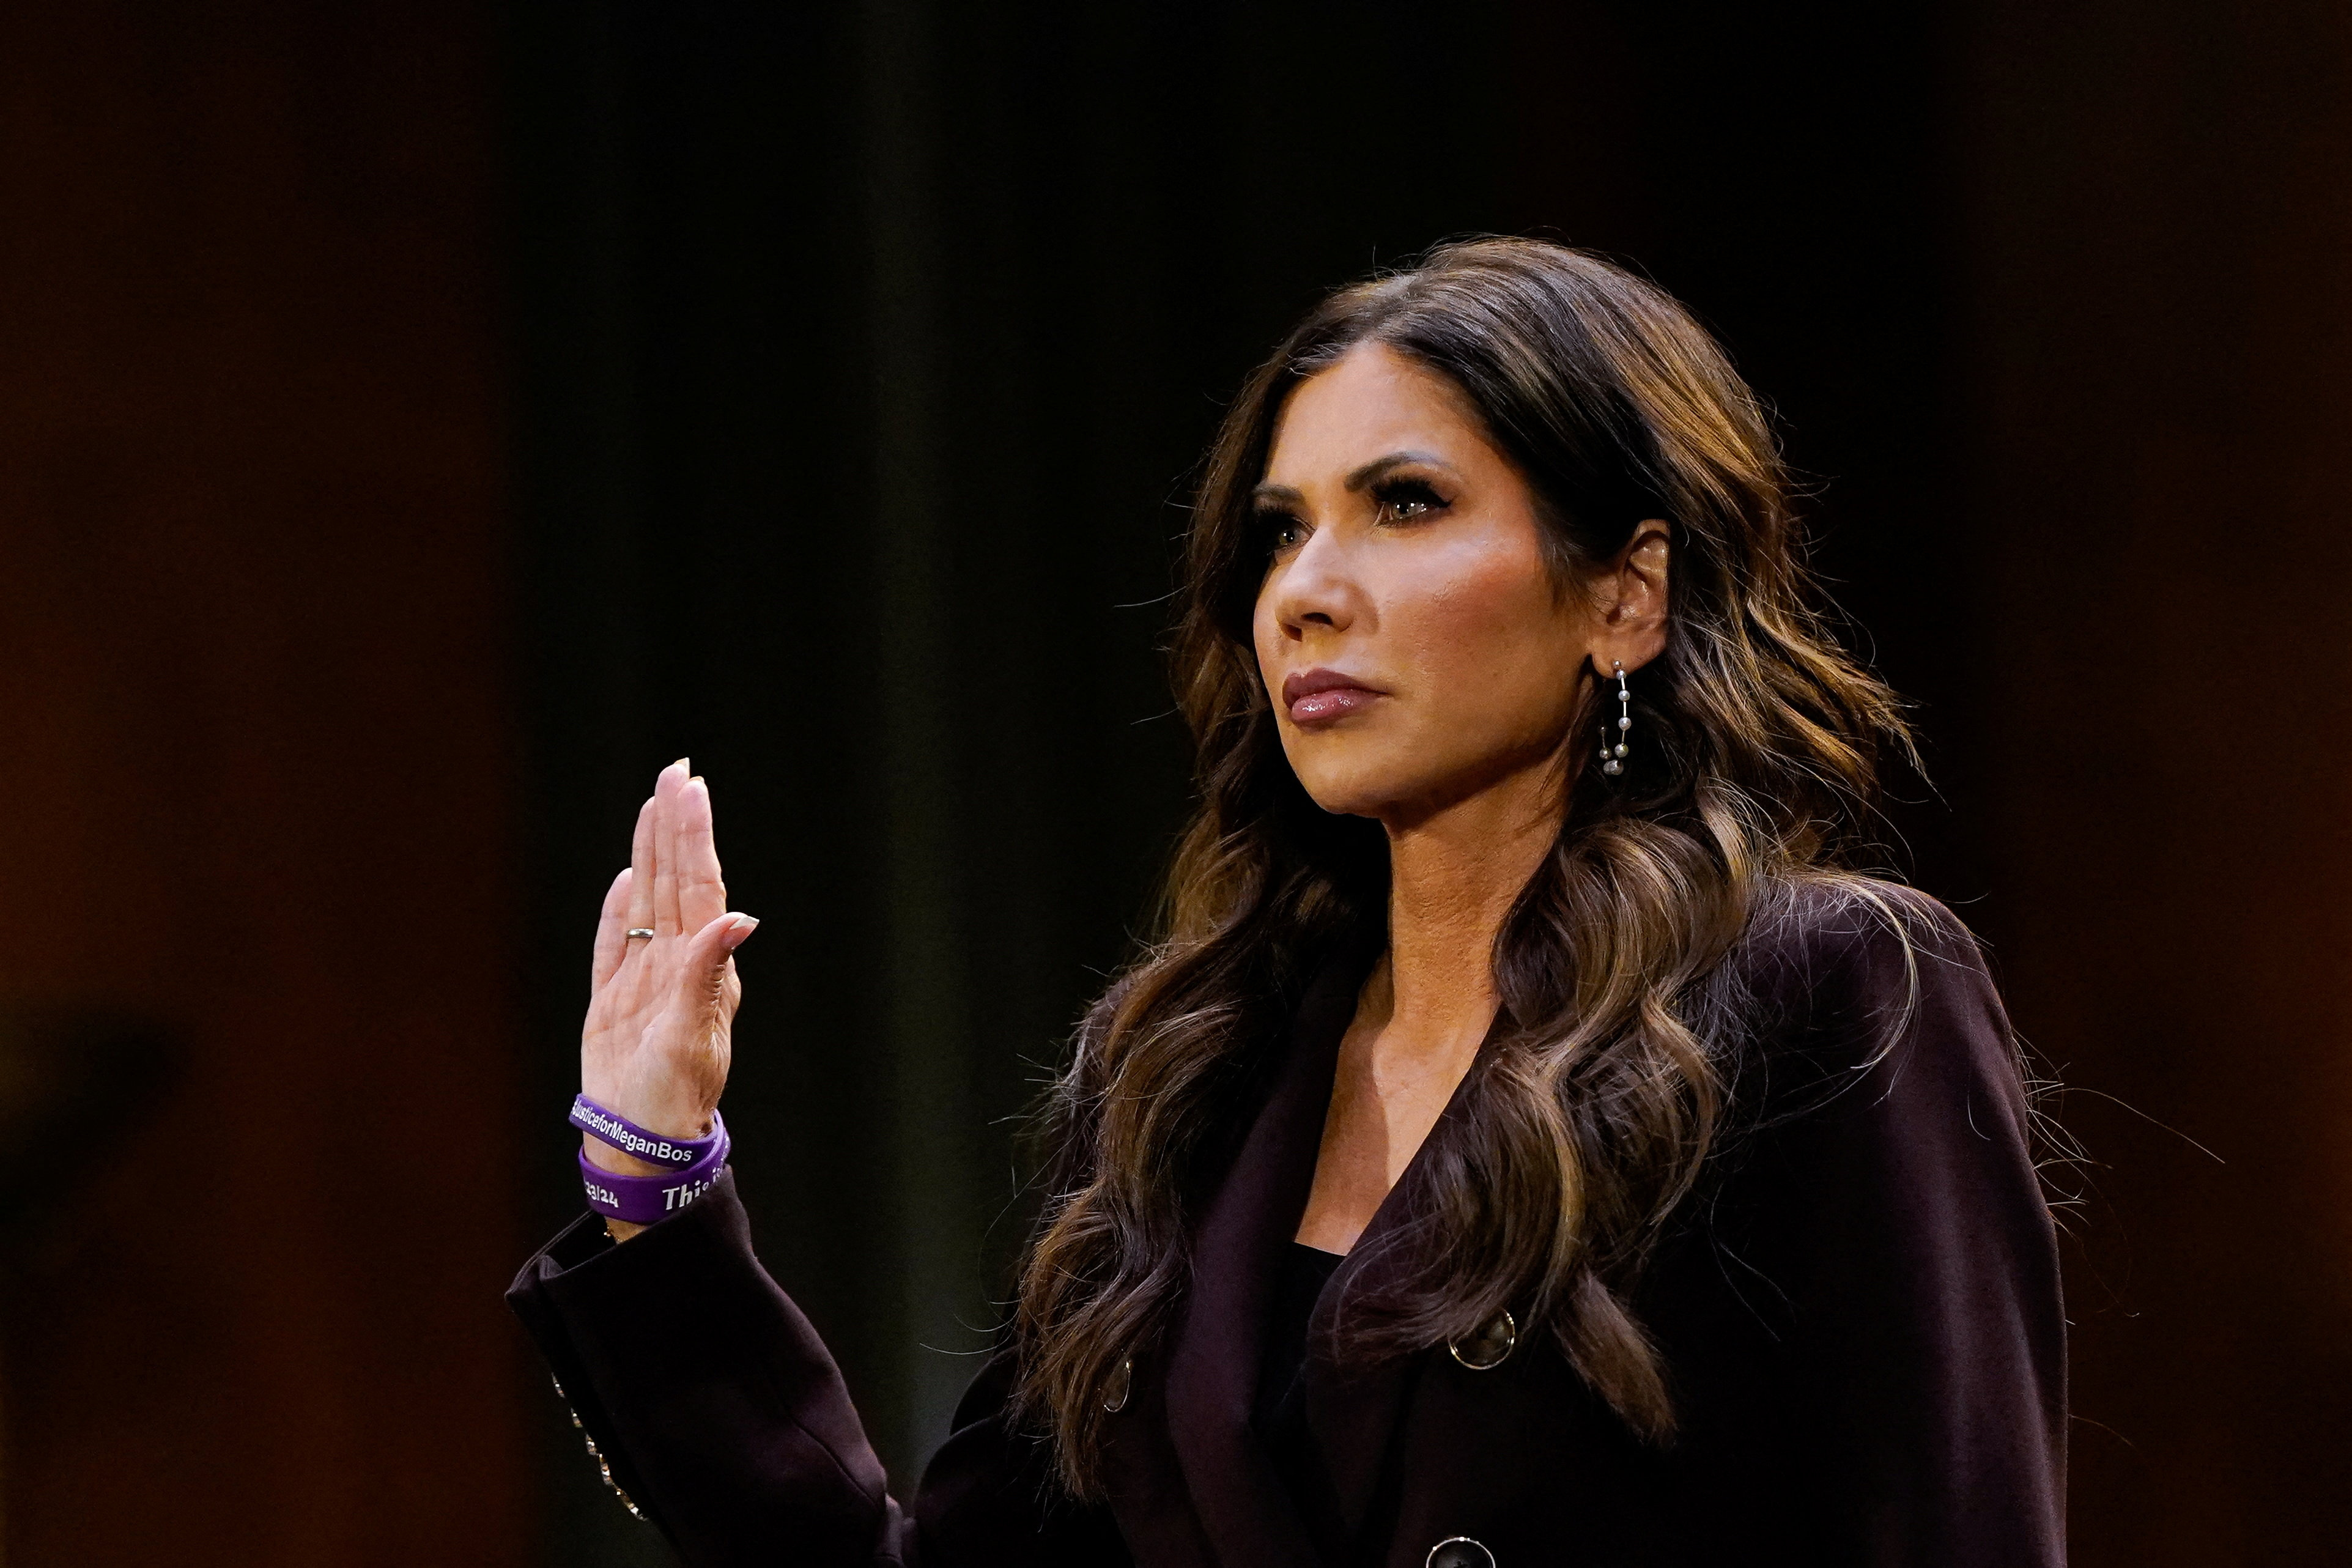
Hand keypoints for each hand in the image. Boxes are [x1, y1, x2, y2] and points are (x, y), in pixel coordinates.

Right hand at [579, 760, 756, 1202]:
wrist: (644, 1143)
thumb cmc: (676, 1097)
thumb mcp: (694, 1035)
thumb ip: (707, 974)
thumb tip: (739, 917)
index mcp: (702, 965)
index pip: (700, 884)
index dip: (693, 834)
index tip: (691, 786)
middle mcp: (679, 963)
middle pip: (676, 880)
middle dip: (675, 826)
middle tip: (676, 772)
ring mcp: (646, 980)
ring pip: (649, 901)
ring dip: (652, 853)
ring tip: (654, 806)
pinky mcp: (616, 1001)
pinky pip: (616, 943)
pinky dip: (620, 909)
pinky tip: (628, 877)